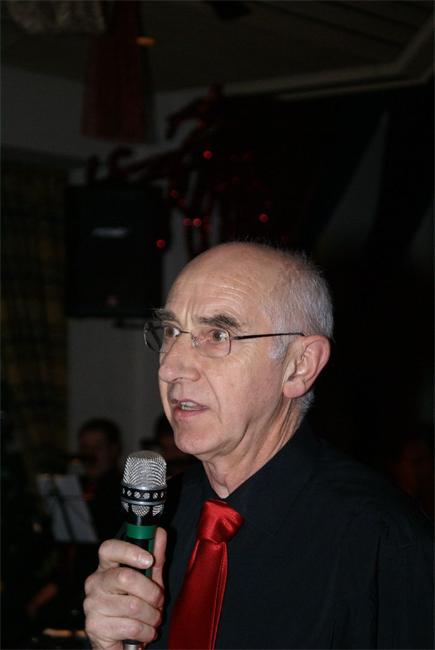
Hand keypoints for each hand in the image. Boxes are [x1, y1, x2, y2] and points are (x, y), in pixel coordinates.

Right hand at [84, 528, 166, 649]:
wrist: (122, 642)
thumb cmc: (136, 607)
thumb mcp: (150, 580)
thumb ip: (155, 557)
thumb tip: (159, 532)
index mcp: (106, 567)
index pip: (108, 548)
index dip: (129, 551)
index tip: (149, 559)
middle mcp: (95, 583)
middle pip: (124, 577)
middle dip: (151, 592)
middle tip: (159, 601)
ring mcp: (92, 604)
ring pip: (132, 605)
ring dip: (152, 616)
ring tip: (153, 619)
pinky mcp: (94, 627)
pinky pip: (130, 626)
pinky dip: (146, 632)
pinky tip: (145, 632)